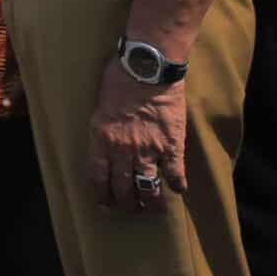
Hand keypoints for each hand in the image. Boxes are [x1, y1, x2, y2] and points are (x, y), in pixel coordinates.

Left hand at [89, 64, 188, 212]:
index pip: (98, 178)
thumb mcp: (100, 106)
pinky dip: (177, 185)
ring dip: (150, 202)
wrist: (147, 67)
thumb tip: (105, 142)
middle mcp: (123, 151)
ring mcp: (148, 150)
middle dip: (127, 204)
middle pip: (123, 189)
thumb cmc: (119, 78)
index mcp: (102, 140)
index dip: (102, 196)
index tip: (105, 205)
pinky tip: (178, 189)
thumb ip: (103, 129)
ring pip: (148, 188)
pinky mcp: (171, 146)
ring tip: (153, 208)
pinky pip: (175, 174)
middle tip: (132, 208)